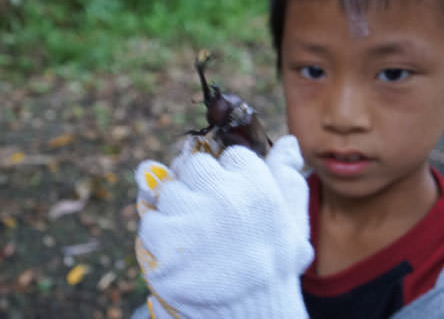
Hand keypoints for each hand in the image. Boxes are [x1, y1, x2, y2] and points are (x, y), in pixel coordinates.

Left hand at [135, 135, 313, 318]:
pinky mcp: (164, 240)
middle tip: (210, 213)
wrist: (249, 313)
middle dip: (200, 184)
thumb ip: (288, 176)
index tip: (233, 195)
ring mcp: (192, 216)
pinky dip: (161, 232)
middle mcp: (223, 194)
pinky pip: (151, 219)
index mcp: (256, 185)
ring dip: (179, 208)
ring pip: (170, 189)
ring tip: (197, 235)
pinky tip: (182, 250)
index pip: (231, 156)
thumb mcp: (292, 220)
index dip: (231, 175)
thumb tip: (289, 141)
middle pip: (195, 165)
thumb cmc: (273, 265)